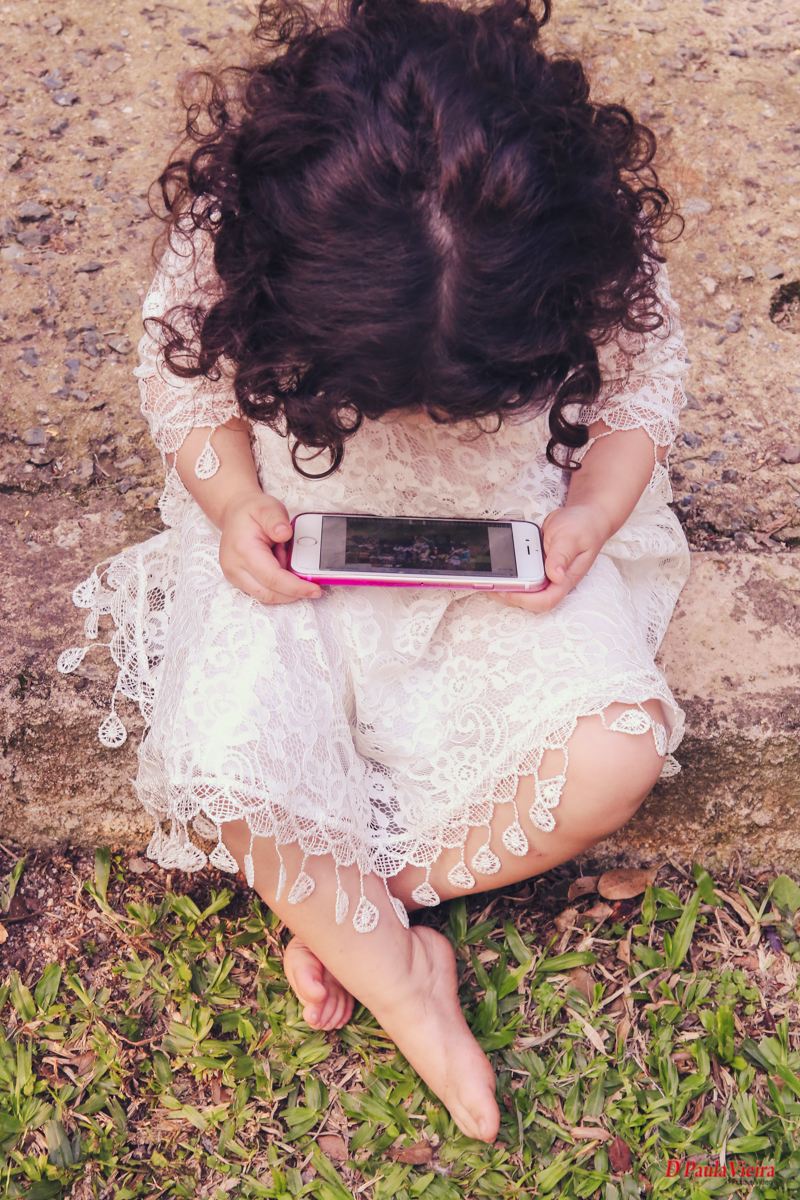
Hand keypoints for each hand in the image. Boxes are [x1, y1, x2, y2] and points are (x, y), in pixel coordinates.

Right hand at [218, 491, 321, 604]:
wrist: (234, 512)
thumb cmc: (252, 511)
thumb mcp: (268, 507)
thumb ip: (276, 520)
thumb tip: (284, 533)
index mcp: (244, 550)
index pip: (273, 578)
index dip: (296, 587)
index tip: (315, 590)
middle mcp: (234, 567)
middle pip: (269, 593)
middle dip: (293, 591)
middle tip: (310, 581)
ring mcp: (234, 575)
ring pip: (265, 596)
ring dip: (284, 587)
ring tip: (287, 561)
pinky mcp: (238, 580)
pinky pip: (262, 591)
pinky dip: (276, 585)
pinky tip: (281, 566)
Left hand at [488, 504, 608, 612]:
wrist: (584, 515)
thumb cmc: (584, 526)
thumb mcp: (572, 537)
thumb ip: (563, 555)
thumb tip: (555, 576)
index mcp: (565, 579)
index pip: (545, 600)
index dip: (523, 600)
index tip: (505, 590)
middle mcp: (553, 580)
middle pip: (528, 598)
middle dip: (506, 595)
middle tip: (485, 584)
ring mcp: (544, 573)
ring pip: (522, 587)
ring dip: (503, 584)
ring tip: (483, 577)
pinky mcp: (535, 564)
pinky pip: (519, 572)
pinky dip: (506, 570)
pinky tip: (493, 561)